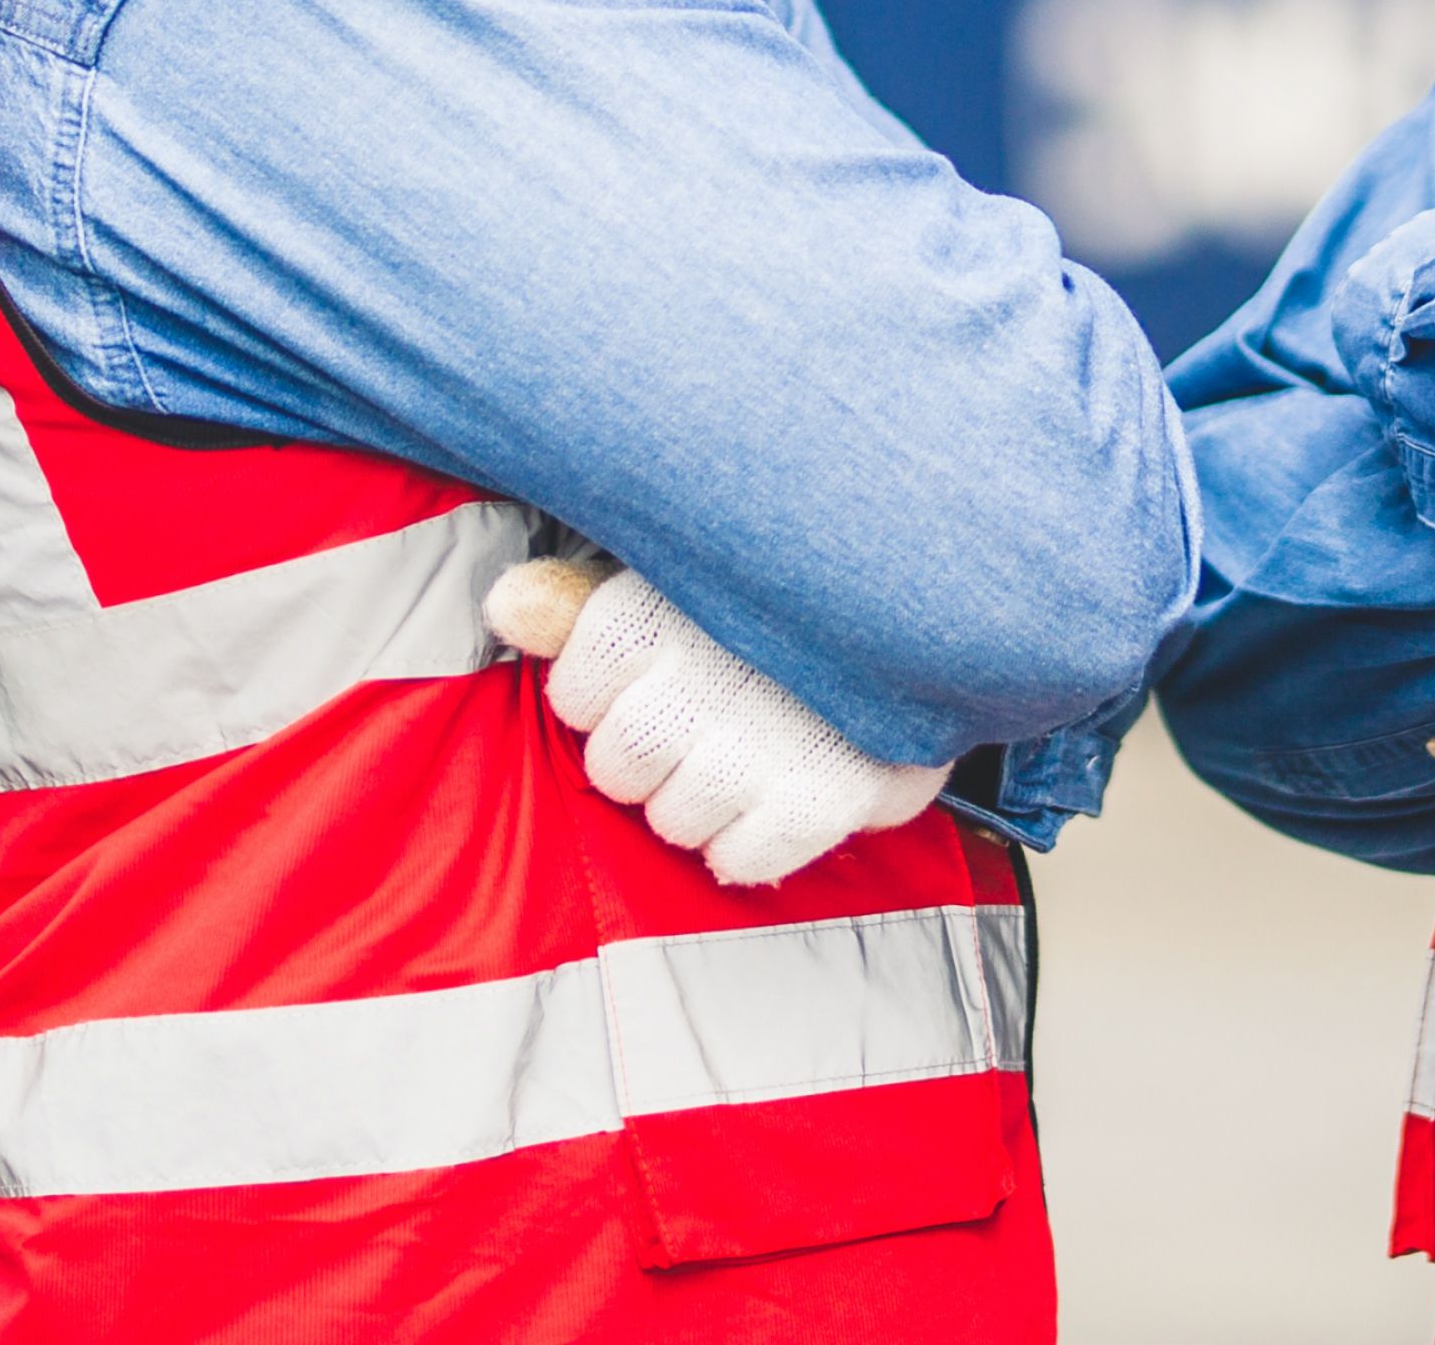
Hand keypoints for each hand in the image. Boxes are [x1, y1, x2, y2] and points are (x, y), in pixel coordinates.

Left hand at [484, 554, 951, 888]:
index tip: (654, 672)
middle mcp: (709, 670)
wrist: (929, 609)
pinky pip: (740, 859)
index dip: (606, 696)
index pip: (575, 693)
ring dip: (700, 802)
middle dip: (649, 758)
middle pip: (619, 766)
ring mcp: (770, 738)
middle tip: (703, 719)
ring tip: (746, 754)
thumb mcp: (679, 575)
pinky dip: (747, 845)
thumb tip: (505, 606)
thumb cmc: (774, 606)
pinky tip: (774, 797)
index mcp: (665, 602)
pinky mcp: (828, 793)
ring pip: (673, 820)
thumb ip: (582, 600)